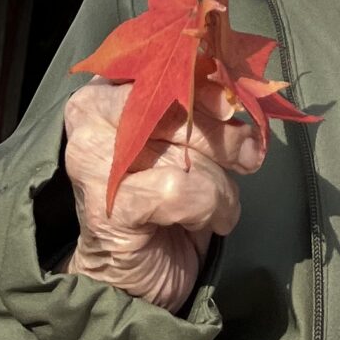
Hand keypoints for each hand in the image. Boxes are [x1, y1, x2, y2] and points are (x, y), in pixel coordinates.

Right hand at [62, 71, 266, 310]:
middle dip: (224, 136)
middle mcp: (91, 111)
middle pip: (179, 102)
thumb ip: (203, 107)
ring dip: (220, 182)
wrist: (138, 279)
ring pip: (184, 149)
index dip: (207, 78)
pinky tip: (209, 221)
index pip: (165, 61)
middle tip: (248, 156)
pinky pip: (181, 189)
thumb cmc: (167, 199)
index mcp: (109, 83)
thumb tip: (239, 90)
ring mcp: (93, 158)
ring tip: (220, 201)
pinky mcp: (107, 204)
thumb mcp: (188, 140)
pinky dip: (211, 206)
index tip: (234, 104)